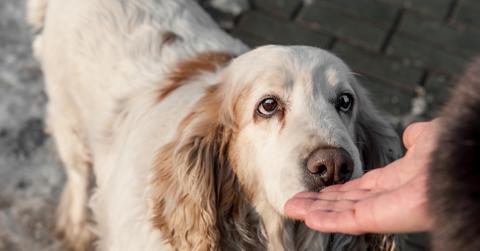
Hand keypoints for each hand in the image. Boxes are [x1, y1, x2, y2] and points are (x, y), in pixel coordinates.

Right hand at [284, 120, 439, 233]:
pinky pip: (346, 220)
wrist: (460, 163)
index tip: (319, 187)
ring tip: (290, 206)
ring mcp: (379, 209)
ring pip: (339, 213)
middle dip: (318, 201)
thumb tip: (409, 133)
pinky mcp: (377, 217)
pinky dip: (324, 219)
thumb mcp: (428, 140)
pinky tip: (305, 215)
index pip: (358, 189)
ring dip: (314, 210)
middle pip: (343, 202)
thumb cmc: (451, 152)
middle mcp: (384, 198)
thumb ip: (416, 138)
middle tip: (294, 200)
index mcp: (394, 182)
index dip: (337, 189)